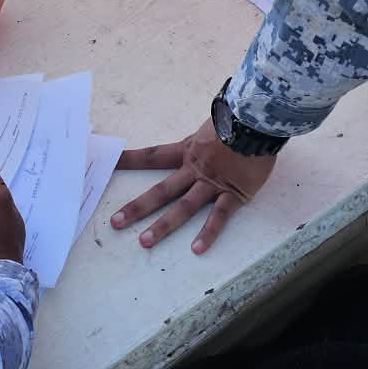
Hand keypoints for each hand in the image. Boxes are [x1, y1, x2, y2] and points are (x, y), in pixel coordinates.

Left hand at [108, 117, 276, 254]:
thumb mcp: (212, 126)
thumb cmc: (239, 120)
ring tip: (144, 242)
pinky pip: (218, 216)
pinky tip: (196, 249)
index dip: (129, 161)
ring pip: (183, 207)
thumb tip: (200, 140)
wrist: (260, 120)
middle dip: (137, 207)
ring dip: (163, 225)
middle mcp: (194, 169)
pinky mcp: (232, 194)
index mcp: (187, 150)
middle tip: (115, 223)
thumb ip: (202, 139)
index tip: (107, 166)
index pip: (152, 156)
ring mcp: (212, 183)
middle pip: (161, 190)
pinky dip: (208, 233)